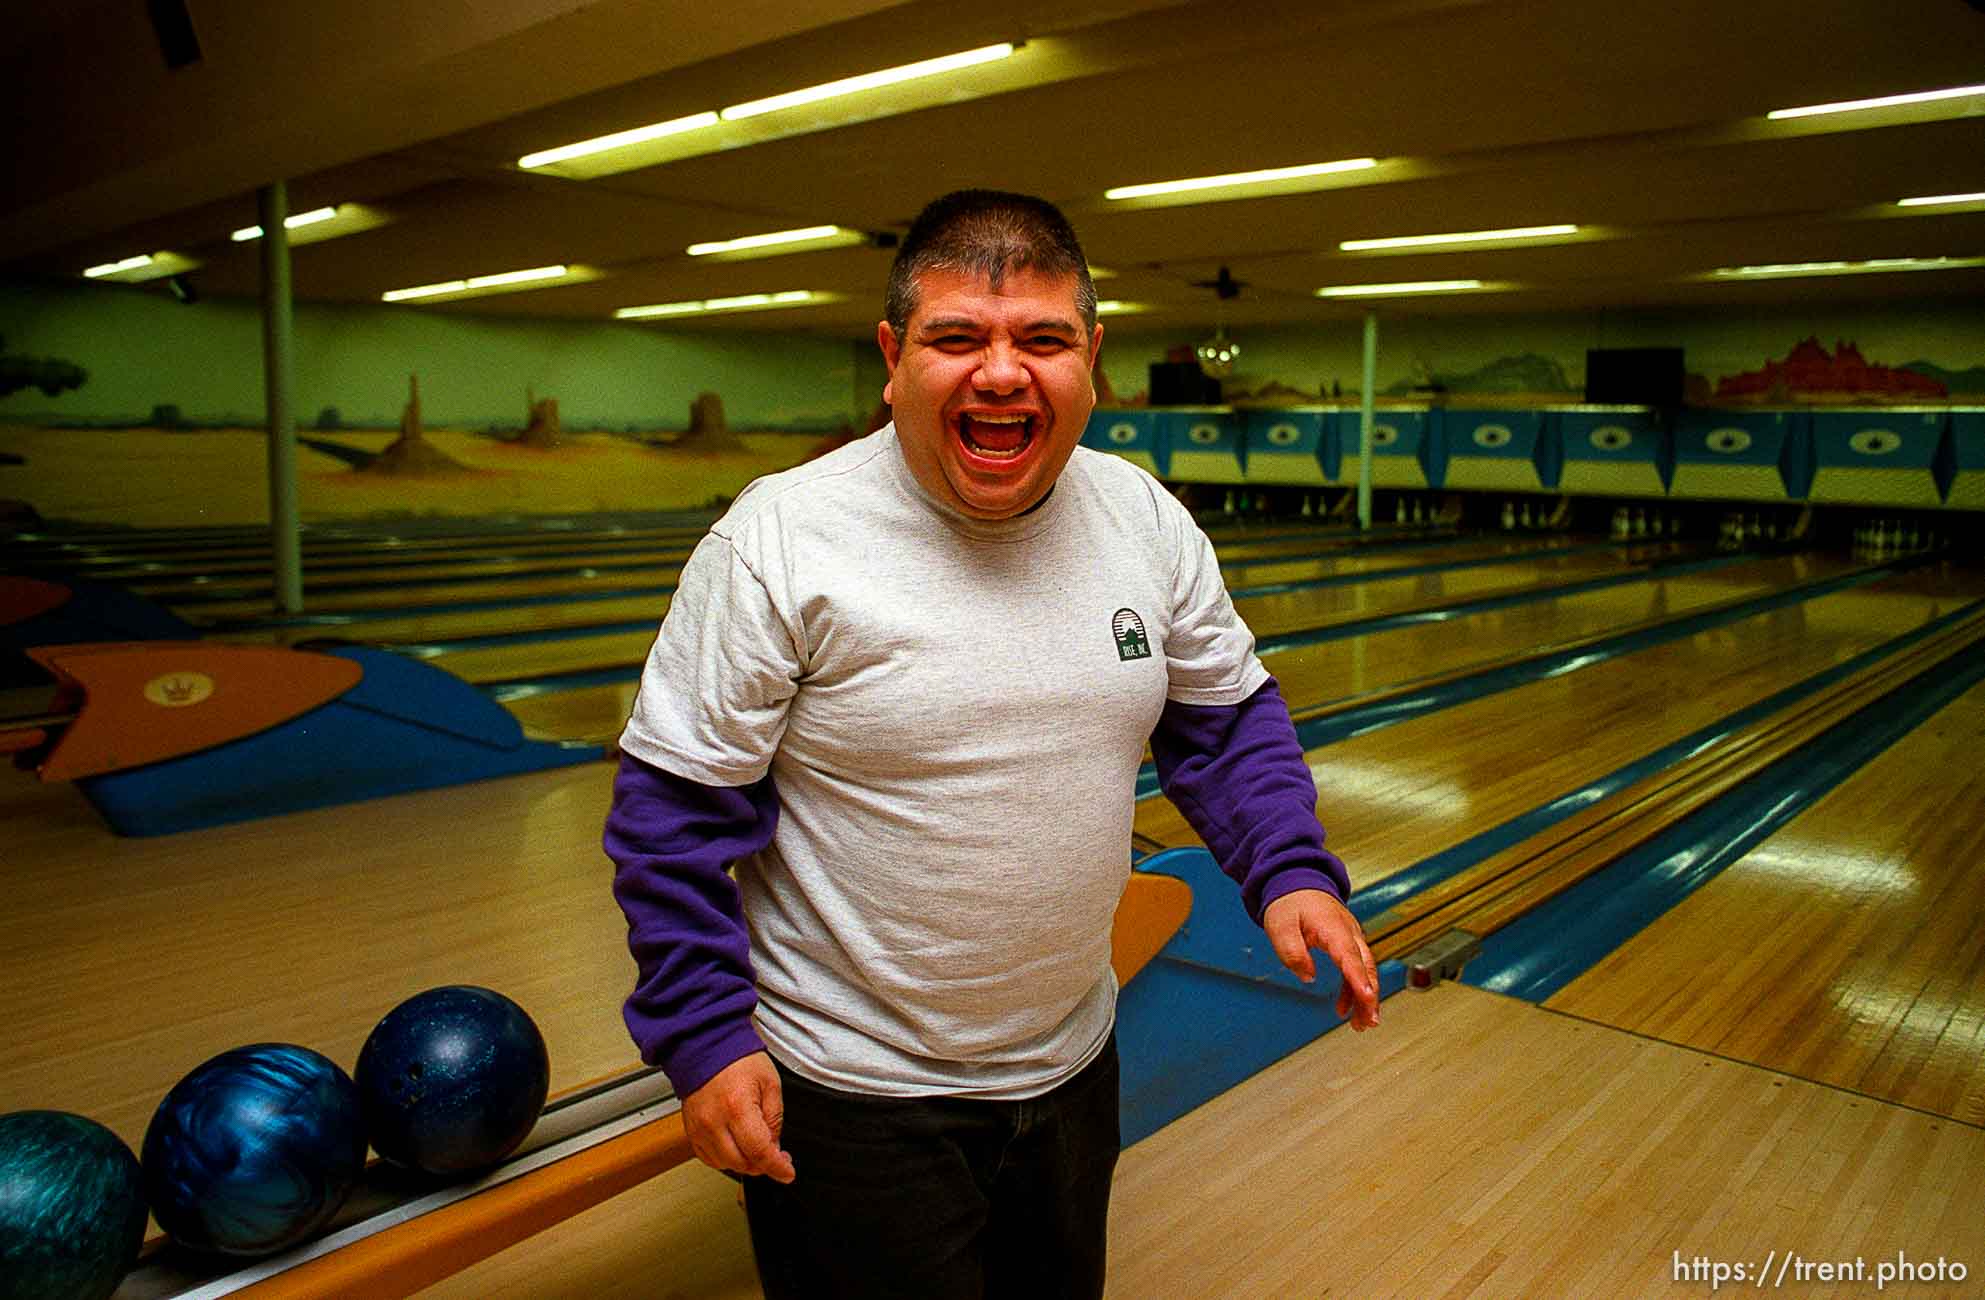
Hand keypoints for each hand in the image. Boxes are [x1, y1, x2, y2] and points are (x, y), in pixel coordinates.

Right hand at [682, 1051, 795, 1182]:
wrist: (706, 1046)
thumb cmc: (738, 1059)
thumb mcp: (770, 1083)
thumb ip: (775, 1118)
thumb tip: (774, 1146)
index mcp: (737, 1107)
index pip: (759, 1151)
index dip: (777, 1167)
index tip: (787, 1173)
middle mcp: (714, 1121)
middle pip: (742, 1163)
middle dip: (763, 1164)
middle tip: (776, 1155)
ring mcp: (699, 1128)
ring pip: (725, 1164)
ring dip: (745, 1162)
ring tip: (756, 1146)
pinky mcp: (691, 1131)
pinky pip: (709, 1158)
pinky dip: (726, 1158)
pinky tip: (737, 1146)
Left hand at [1263, 889, 1380, 1030]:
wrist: (1298, 883)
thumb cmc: (1290, 903)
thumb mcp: (1280, 926)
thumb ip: (1292, 952)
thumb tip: (1308, 977)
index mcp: (1333, 927)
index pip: (1349, 955)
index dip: (1359, 978)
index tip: (1367, 997)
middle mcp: (1349, 933)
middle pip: (1366, 967)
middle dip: (1370, 996)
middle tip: (1369, 1022)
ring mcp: (1352, 938)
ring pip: (1366, 970)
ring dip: (1365, 998)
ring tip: (1360, 1024)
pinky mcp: (1349, 944)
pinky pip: (1356, 969)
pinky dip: (1353, 989)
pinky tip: (1345, 1007)